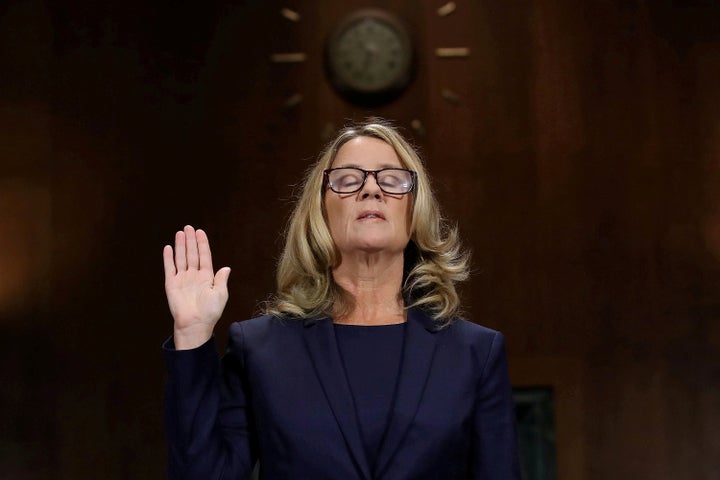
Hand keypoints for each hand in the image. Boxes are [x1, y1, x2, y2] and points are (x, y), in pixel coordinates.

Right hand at [163, 225, 230, 348]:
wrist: (195, 324)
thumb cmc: (210, 312)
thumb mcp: (220, 294)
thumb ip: (221, 280)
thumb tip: (227, 268)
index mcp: (207, 277)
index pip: (204, 256)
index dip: (202, 244)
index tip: (200, 232)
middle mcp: (194, 276)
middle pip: (192, 254)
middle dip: (190, 240)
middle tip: (188, 227)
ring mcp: (182, 279)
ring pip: (181, 258)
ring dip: (180, 245)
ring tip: (180, 233)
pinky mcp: (171, 284)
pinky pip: (169, 268)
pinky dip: (168, 258)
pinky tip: (168, 248)